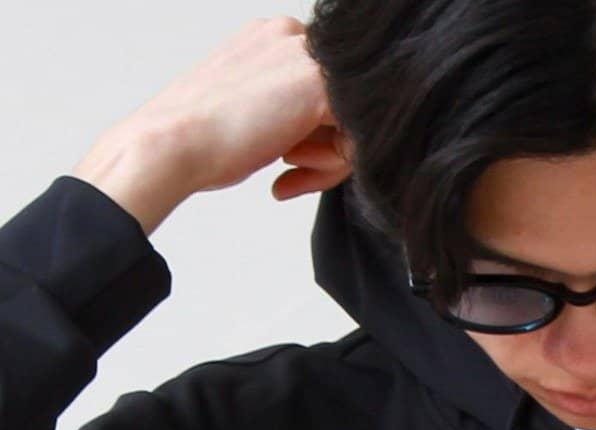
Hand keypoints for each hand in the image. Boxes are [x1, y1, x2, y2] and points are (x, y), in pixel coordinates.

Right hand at [83, 16, 352, 206]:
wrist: (174, 143)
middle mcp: (294, 36)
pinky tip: (292, 168)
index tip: (290, 161)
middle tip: (290, 167)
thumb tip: (335, 133)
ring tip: (286, 168)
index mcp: (275, 38)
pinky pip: (361, 137)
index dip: (318, 135)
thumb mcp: (255, 108)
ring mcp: (308, 57)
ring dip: (328, 159)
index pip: (326, 92)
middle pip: (345, 107)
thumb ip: (291, 107)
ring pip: (354, 123)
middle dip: (328, 148)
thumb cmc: (205, 137)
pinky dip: (337, 165)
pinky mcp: (321, 87)